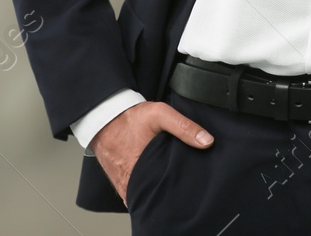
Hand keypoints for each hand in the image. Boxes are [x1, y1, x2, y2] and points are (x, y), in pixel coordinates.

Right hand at [92, 100, 213, 201]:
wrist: (103, 117)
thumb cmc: (129, 118)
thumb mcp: (160, 114)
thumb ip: (184, 127)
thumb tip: (207, 142)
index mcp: (142, 171)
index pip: (167, 189)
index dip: (180, 187)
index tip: (190, 182)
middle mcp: (131, 182)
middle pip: (157, 194)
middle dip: (170, 189)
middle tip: (182, 181)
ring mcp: (125, 185)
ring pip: (146, 195)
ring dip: (157, 190)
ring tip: (170, 181)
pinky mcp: (121, 183)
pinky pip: (136, 192)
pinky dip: (146, 189)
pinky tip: (155, 180)